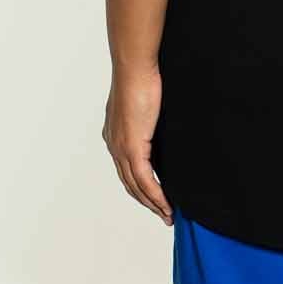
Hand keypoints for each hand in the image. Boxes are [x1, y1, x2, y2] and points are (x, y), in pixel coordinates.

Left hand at [102, 65, 171, 223]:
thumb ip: (148, 117)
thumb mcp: (145, 103)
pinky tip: (166, 205)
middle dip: (147, 202)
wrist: (134, 68)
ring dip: (153, 204)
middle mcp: (114, 145)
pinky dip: (156, 195)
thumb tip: (160, 121)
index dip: (140, 187)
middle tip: (164, 214)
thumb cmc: (141, 77)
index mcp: (115, 136)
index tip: (155, 198)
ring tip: (168, 215)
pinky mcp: (132, 148)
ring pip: (136, 186)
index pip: (126, 169)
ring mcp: (121, 148)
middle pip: (129, 183)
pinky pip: (145, 180)